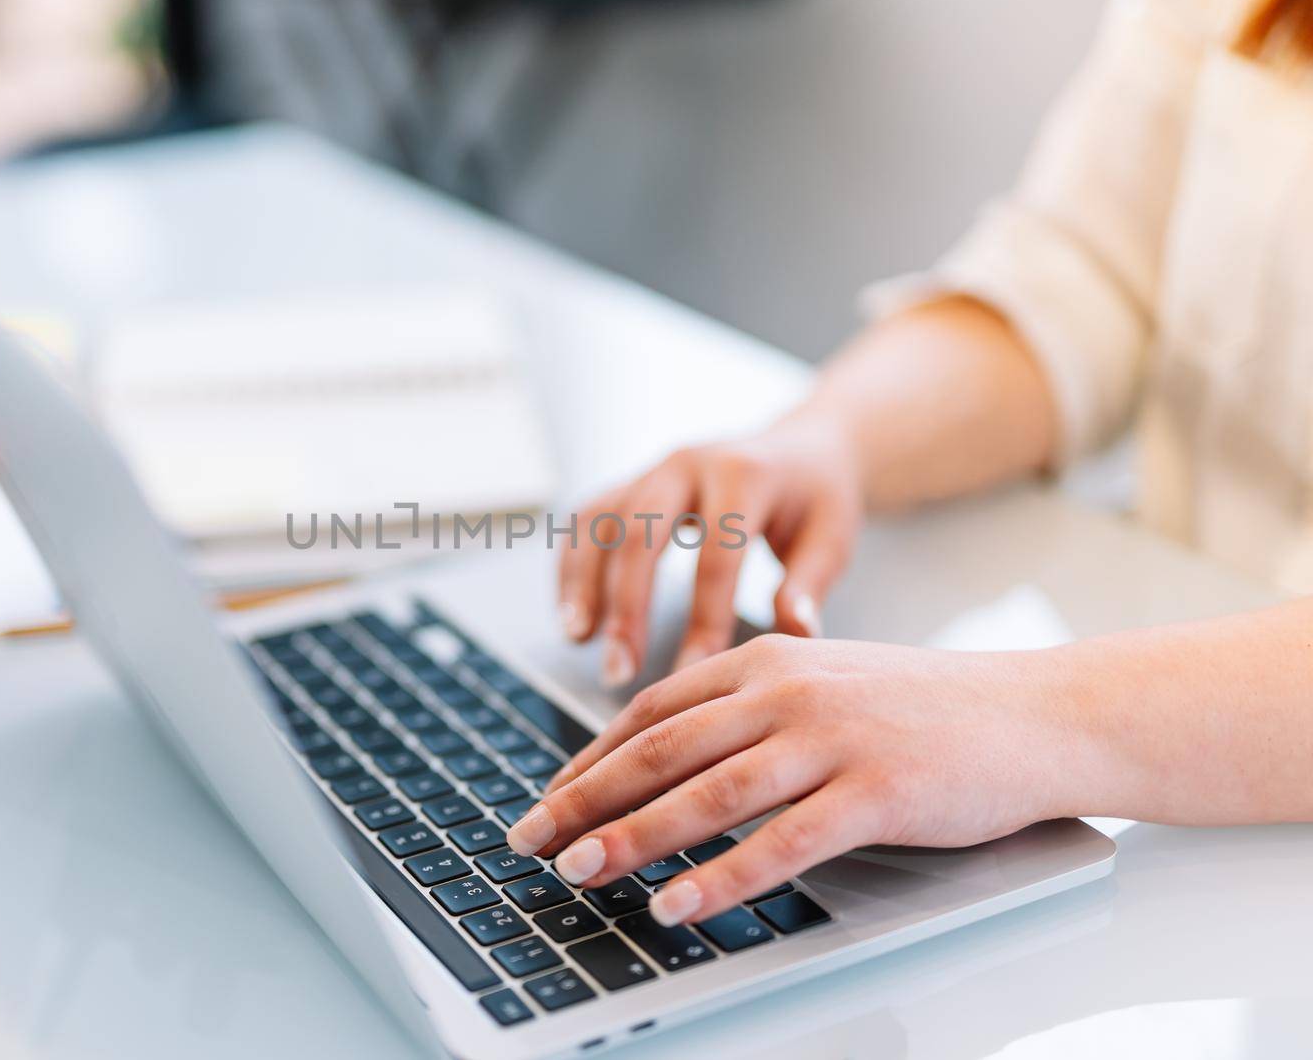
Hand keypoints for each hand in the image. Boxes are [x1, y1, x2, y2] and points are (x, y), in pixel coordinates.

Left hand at [506, 634, 1090, 925]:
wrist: (1035, 712)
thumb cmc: (923, 707)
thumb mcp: (823, 683)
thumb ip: (748, 709)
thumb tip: (667, 758)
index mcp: (765, 661)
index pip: (651, 712)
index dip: (589, 759)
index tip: (548, 800)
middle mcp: (788, 691)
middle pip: (661, 750)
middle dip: (584, 799)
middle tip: (531, 842)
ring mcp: (831, 739)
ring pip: (708, 792)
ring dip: (632, 837)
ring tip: (579, 874)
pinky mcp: (876, 791)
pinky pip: (782, 843)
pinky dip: (722, 878)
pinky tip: (677, 905)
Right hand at [558, 411, 863, 687]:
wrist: (802, 444)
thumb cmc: (817, 499)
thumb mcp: (832, 537)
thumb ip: (808, 585)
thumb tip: (795, 635)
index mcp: (744, 476)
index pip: (715, 558)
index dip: (702, 620)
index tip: (692, 674)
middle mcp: (689, 463)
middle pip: (639, 534)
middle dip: (626, 606)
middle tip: (620, 671)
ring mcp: (653, 468)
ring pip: (600, 522)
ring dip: (583, 583)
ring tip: (579, 640)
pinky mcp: (632, 481)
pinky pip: (586, 520)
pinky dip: (572, 566)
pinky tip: (573, 616)